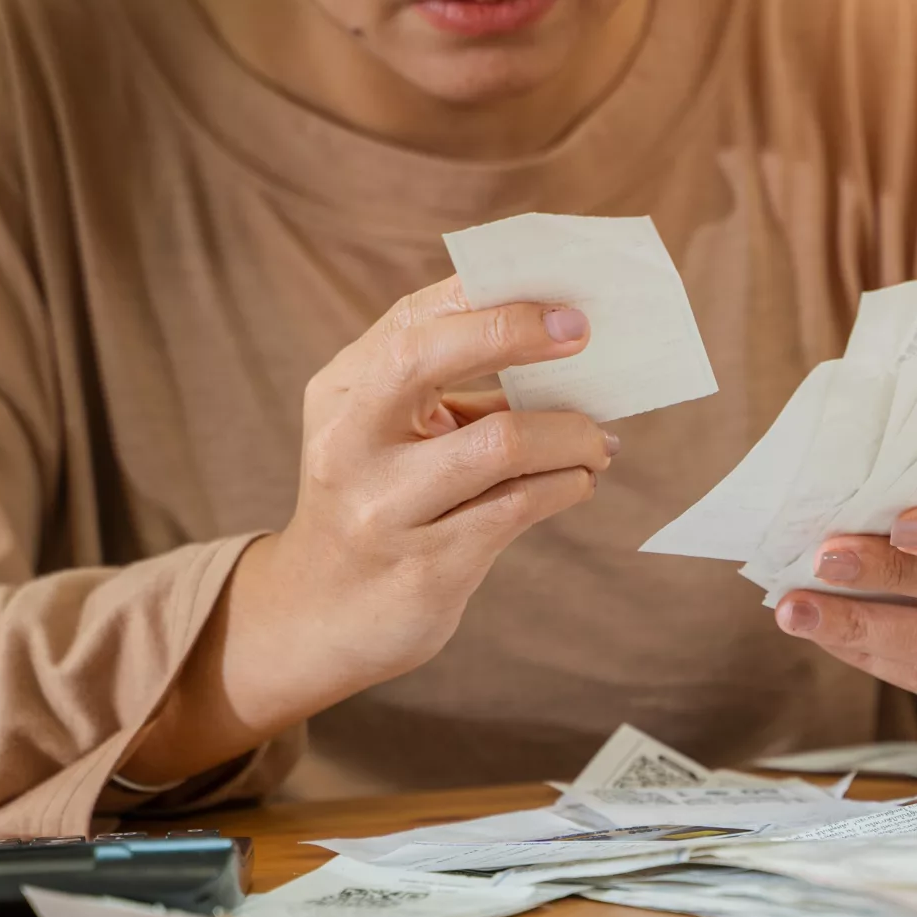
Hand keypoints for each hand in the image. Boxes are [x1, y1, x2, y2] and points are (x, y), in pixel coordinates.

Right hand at [147, 278, 613, 769]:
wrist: (318, 617)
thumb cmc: (376, 503)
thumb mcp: (382, 434)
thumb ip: (447, 386)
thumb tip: (559, 340)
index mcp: (340, 393)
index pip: (413, 320)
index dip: (491, 300)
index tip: (561, 300)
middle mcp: (348, 443)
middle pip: (427, 357)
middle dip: (514, 333)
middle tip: (582, 335)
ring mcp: (383, 508)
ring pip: (499, 443)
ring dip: (570, 433)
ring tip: (598, 439)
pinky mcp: (426, 566)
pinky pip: (519, 506)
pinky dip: (566, 483)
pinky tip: (579, 479)